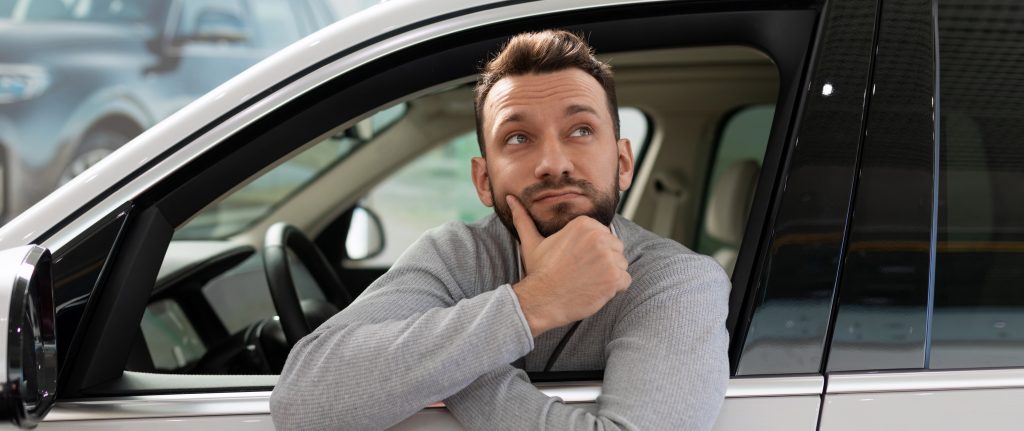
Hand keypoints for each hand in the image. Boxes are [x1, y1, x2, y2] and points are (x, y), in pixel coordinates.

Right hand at [507, 195, 630, 336]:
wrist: (542, 299)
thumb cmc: (539, 272)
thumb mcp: (531, 242)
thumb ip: (523, 218)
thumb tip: (510, 199)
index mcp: (584, 224)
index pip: (604, 235)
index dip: (591, 251)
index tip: (575, 260)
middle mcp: (599, 237)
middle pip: (615, 249)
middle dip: (602, 261)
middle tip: (581, 272)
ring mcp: (609, 258)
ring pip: (621, 264)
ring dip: (609, 275)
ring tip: (587, 281)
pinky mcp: (615, 278)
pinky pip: (625, 281)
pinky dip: (614, 289)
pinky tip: (594, 290)